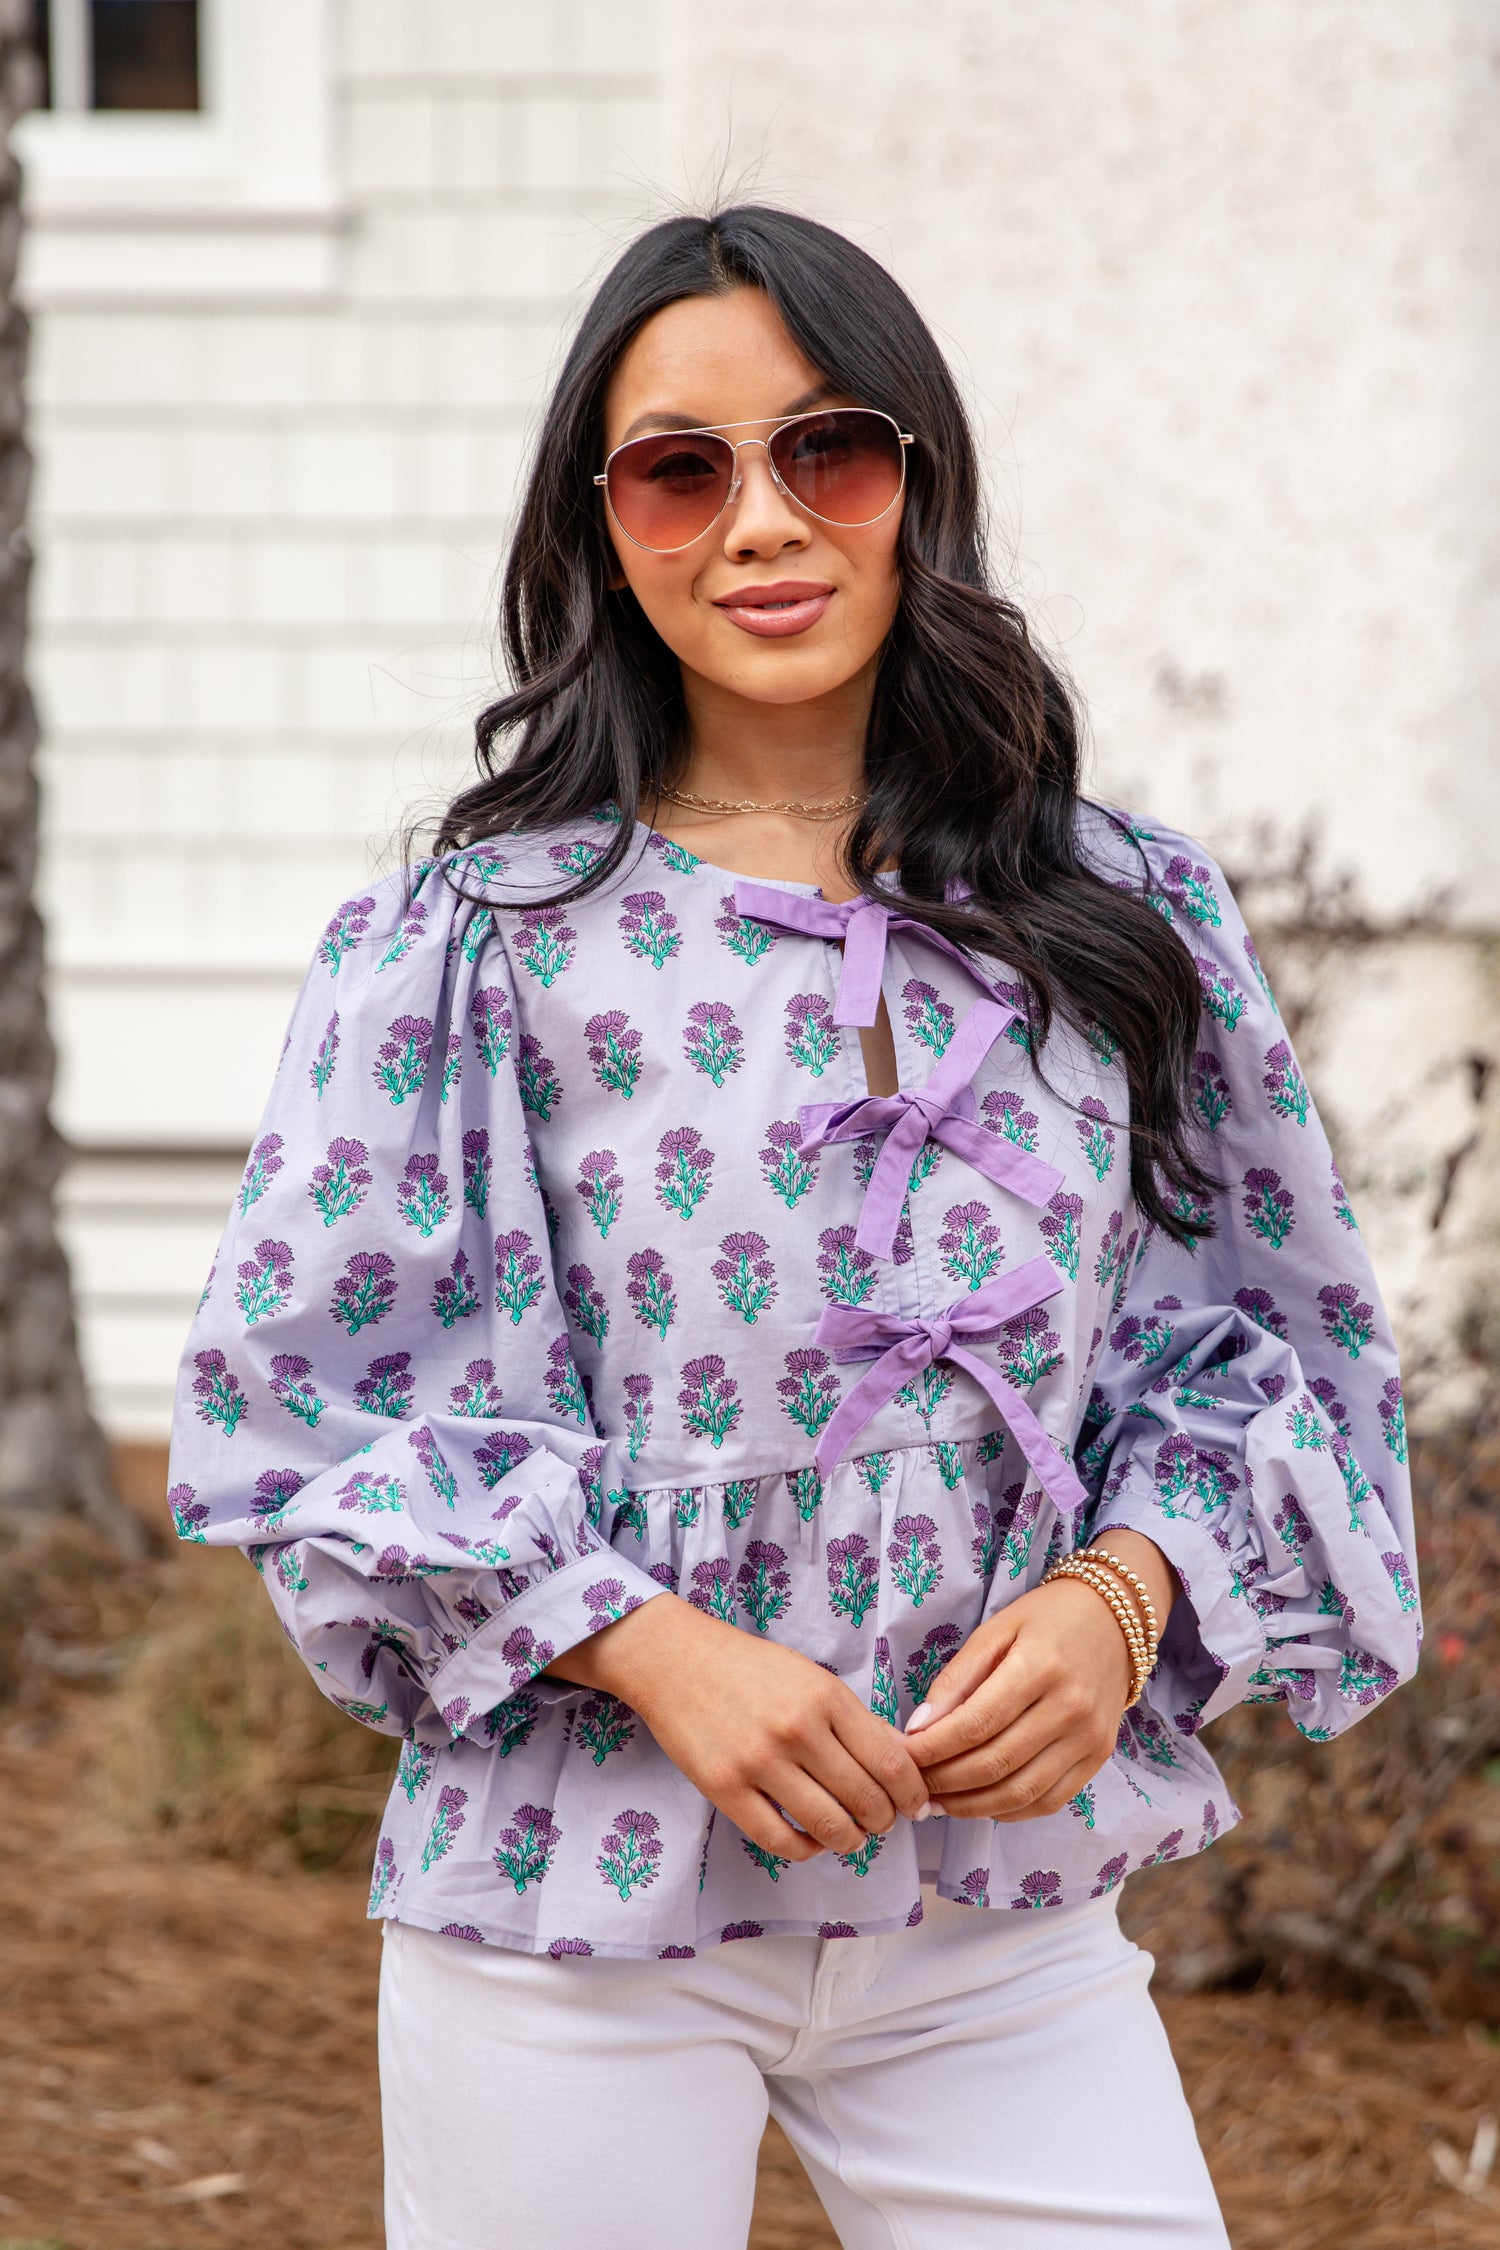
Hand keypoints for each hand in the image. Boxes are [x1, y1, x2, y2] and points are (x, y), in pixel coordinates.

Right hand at [544, 1595, 930, 1862]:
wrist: (678, 1662)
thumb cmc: (752, 1669)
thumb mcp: (813, 1678)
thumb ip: (856, 1720)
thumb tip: (904, 1764)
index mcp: (826, 1697)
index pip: (892, 1762)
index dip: (913, 1794)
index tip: (916, 1805)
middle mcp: (797, 1730)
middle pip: (867, 1800)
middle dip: (885, 1821)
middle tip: (883, 1822)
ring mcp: (759, 1762)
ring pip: (830, 1827)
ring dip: (851, 1840)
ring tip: (850, 1835)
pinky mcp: (725, 1789)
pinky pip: (781, 1841)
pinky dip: (807, 1849)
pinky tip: (810, 1839)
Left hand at [903, 1531, 1176, 1821]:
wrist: (1112, 1620)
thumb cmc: (1045, 1620)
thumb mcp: (995, 1631)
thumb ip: (956, 1679)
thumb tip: (919, 1729)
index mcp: (1039, 1667)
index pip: (976, 1723)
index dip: (934, 1748)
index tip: (905, 1757)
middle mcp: (1070, 1708)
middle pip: (996, 1763)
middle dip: (946, 1782)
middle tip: (915, 1786)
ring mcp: (1089, 1738)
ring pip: (1021, 1792)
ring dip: (972, 1806)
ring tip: (939, 1802)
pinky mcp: (1099, 1757)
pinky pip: (1049, 1801)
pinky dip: (1009, 1811)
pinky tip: (980, 1803)